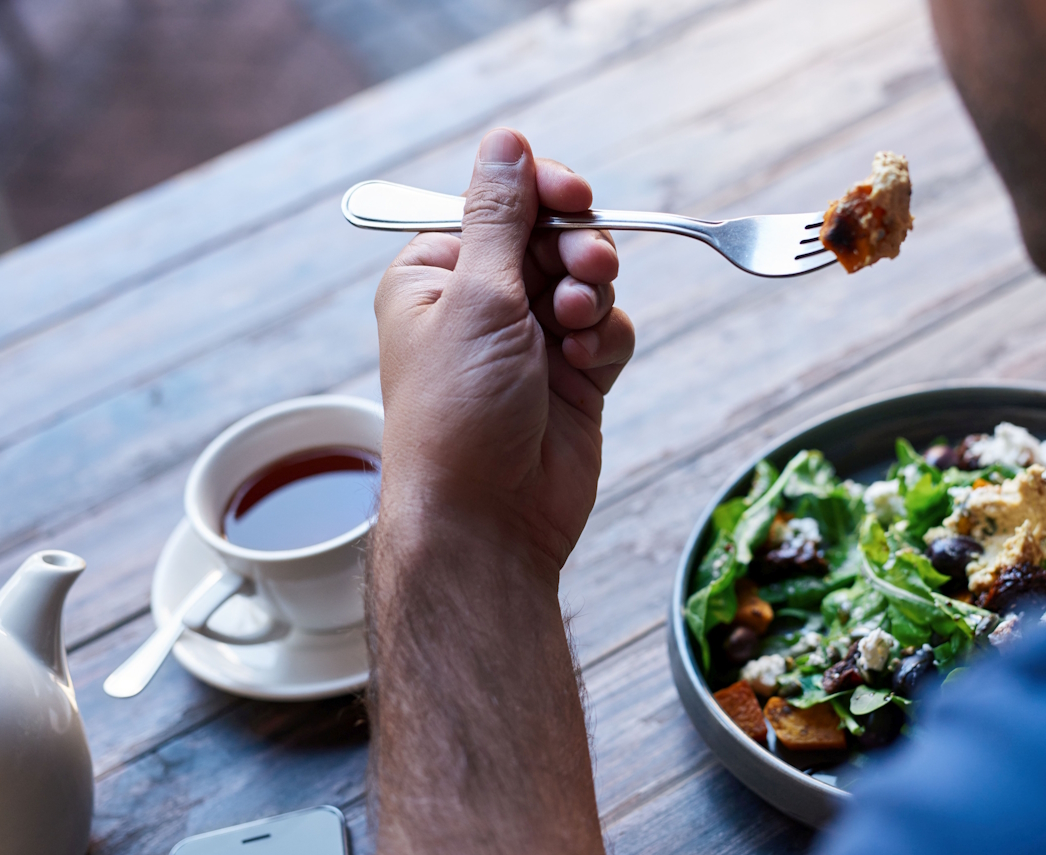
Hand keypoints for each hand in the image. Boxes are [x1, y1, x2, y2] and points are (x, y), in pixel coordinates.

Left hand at [374, 129, 634, 572]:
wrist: (486, 520)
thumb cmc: (458, 413)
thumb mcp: (476, 297)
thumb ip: (500, 216)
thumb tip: (505, 142)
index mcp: (438, 274)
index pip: (501, 204)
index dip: (542, 193)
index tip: (573, 195)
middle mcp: (483, 304)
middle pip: (554, 237)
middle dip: (576, 251)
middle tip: (586, 270)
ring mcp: (530, 343)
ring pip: (590, 284)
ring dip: (592, 299)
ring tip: (573, 332)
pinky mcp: (571, 381)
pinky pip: (607, 333)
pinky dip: (603, 344)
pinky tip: (582, 371)